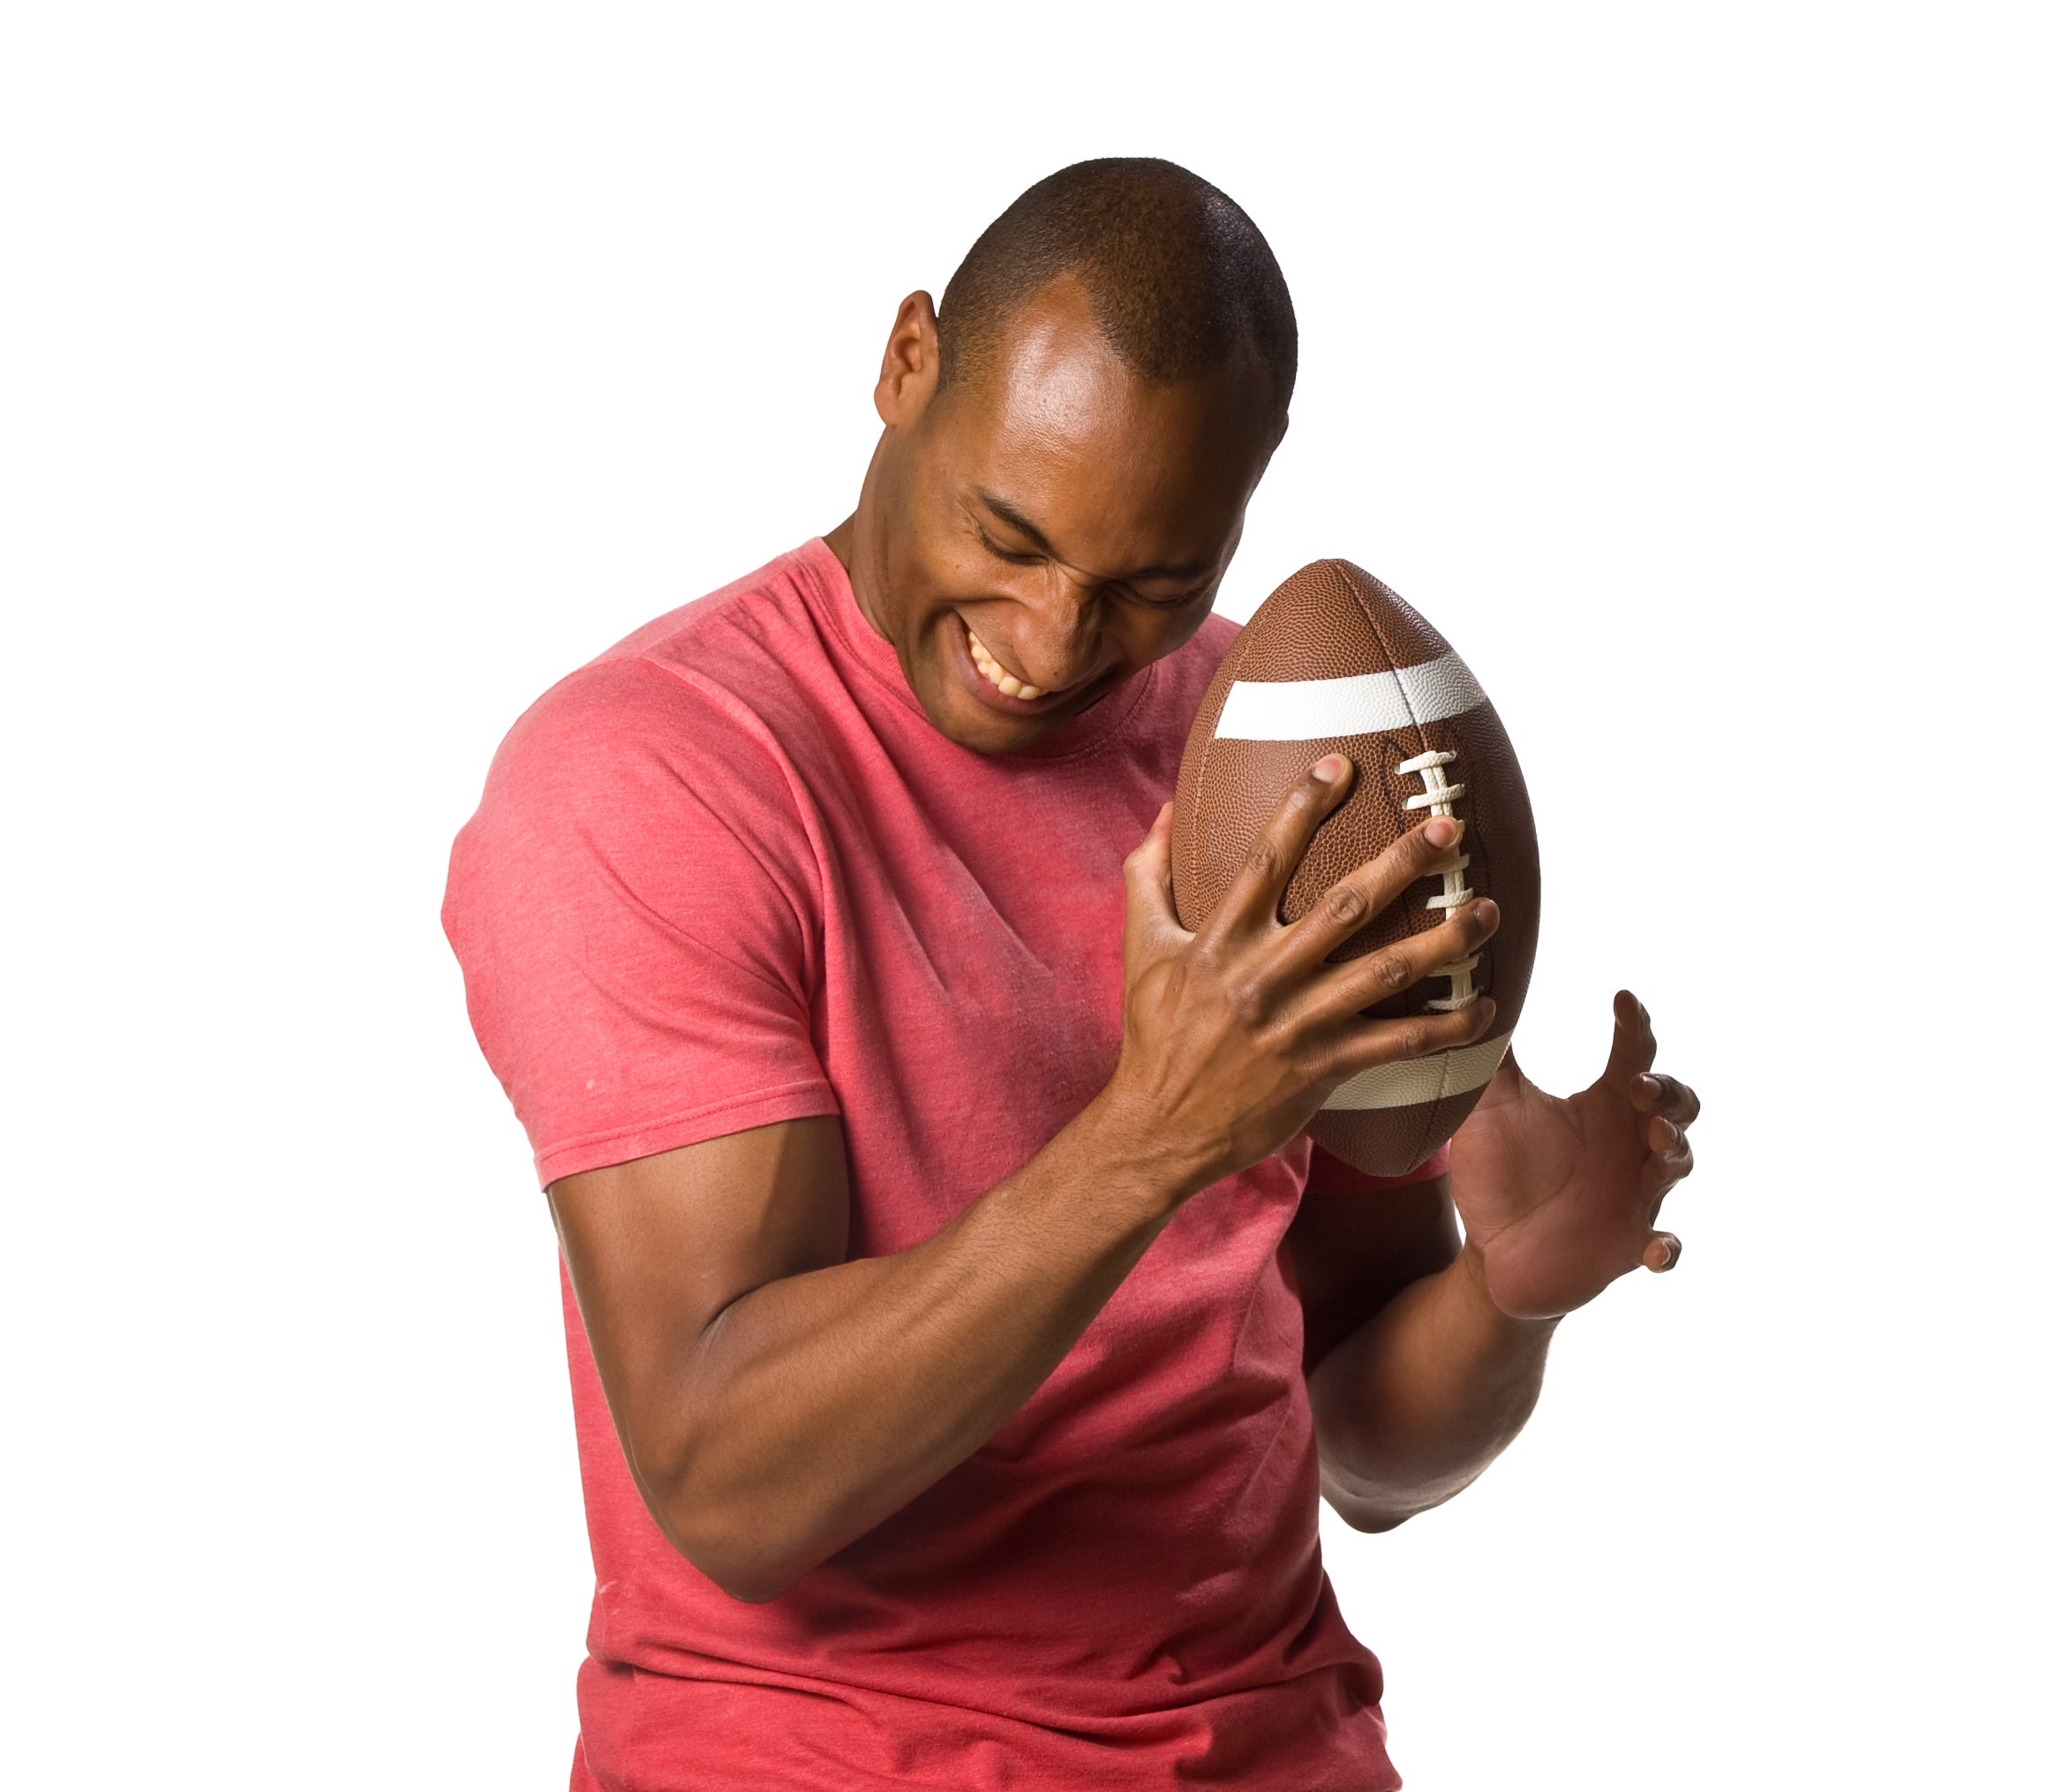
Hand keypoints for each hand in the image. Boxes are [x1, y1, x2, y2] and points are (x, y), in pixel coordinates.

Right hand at [1099, 756, 1501, 1200]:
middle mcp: (1263, 977)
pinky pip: (1397, 1042)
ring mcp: (1298, 1024)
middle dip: (1403, 861)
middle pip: (1345, 906)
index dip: (1302, 808)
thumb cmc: (1153, 1035)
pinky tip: (1486, 1007)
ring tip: (1489, 909)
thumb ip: (1150, 875)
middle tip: (1450, 826)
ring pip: (1385, 970)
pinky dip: (1446, 1026)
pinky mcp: (1322, 1068)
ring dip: (1445, 939)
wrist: (1158, 1128)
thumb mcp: (1141, 949)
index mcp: (1219, 941)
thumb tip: (1167, 811)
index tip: (1340, 765)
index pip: (1265, 860)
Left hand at [1447, 992, 1699, 1320]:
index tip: (1625, 999)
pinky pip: (1662, 1245)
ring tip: (1657, 1136)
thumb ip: (1492, 1061)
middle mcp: (1629, 1144)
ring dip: (1675, 1149)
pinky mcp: (1628, 1244)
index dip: (1636, 1027)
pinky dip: (1667, 1247)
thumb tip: (1480, 998)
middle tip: (1638, 1085)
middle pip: (1676, 1104)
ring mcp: (1635, 1193)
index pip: (1633, 1056)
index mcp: (1603, 1106)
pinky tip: (1658, 1248)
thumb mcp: (1489, 1111)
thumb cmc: (1500, 1173)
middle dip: (1667, 1091)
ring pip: (1677, 1164)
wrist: (1492, 1248)